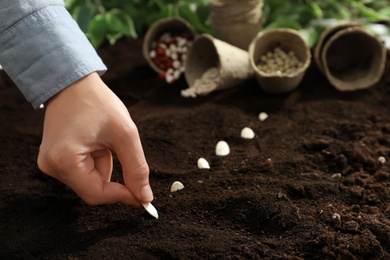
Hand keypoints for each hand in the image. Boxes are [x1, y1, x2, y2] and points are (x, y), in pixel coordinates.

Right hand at [37, 72, 152, 205]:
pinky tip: (97, 143)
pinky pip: (82, 171)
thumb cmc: (97, 102)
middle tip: (128, 159)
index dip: (123, 196)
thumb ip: (136, 168)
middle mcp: (51, 165)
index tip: (143, 198)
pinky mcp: (54, 158)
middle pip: (92, 190)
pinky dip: (96, 162)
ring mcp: (50, 162)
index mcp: (65, 160)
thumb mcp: (124, 134)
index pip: (97, 194)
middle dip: (114, 179)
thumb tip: (144, 197)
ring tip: (105, 141)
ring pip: (89, 181)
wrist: (72, 82)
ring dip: (105, 166)